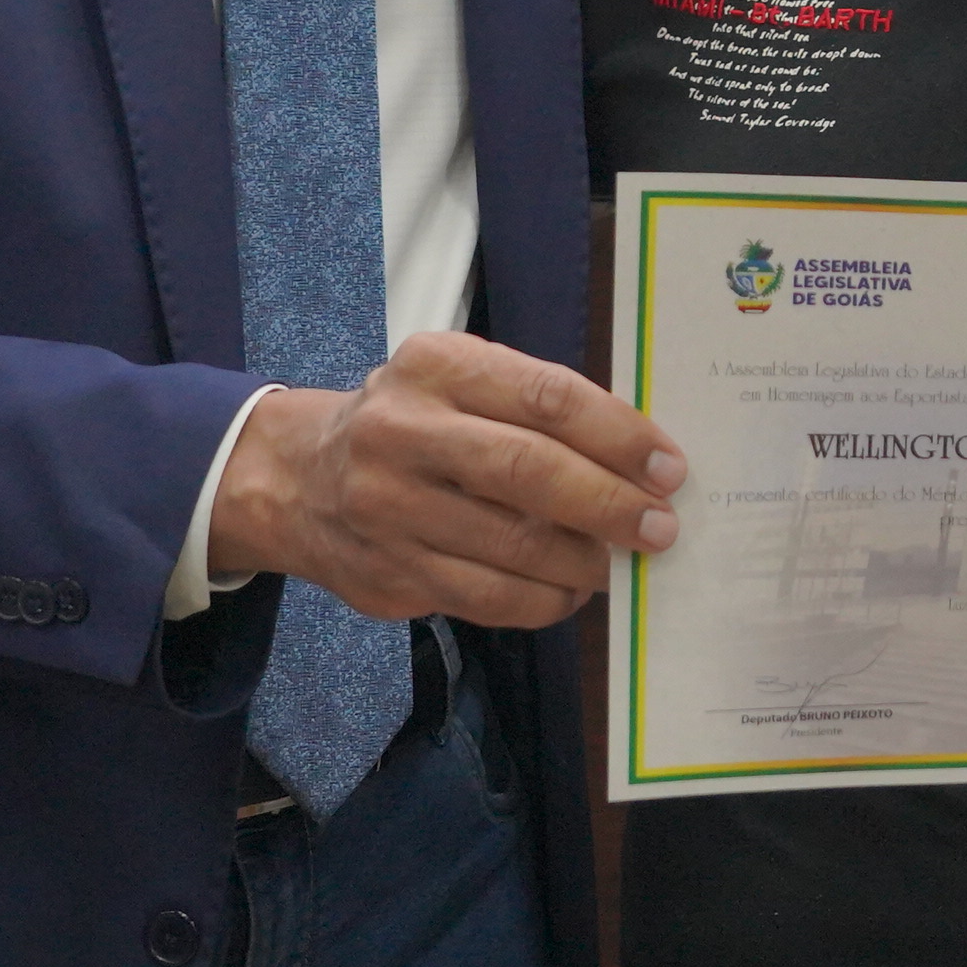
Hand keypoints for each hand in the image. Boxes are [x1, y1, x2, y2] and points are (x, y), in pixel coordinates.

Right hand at [208, 331, 686, 630]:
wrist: (298, 477)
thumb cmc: (412, 421)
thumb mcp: (458, 381)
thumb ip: (534, 407)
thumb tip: (637, 459)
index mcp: (437, 366)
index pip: (547, 398)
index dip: (618, 436)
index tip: (668, 468)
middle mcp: (405, 431)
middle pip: (528, 472)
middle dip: (608, 504)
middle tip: (659, 527)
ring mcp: (389, 507)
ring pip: (510, 544)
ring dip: (581, 561)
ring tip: (617, 562)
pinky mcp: (387, 571)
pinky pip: (484, 597)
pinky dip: (541, 601)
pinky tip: (568, 592)